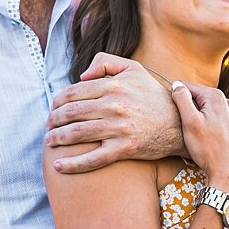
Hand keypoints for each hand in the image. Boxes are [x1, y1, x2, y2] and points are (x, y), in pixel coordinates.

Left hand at [46, 54, 179, 172]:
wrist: (179, 124)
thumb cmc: (154, 96)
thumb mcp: (135, 69)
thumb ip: (107, 62)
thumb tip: (82, 75)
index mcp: (114, 85)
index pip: (73, 92)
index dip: (57, 102)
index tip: (54, 109)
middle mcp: (114, 106)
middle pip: (70, 113)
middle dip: (53, 121)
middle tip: (49, 126)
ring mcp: (118, 128)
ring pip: (76, 134)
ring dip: (56, 138)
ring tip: (50, 141)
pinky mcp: (124, 148)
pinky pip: (92, 159)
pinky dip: (72, 164)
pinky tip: (58, 166)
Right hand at [170, 82, 228, 193]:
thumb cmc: (207, 148)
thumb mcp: (189, 122)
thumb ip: (182, 99)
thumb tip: (177, 85)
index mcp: (216, 97)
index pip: (188, 87)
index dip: (176, 96)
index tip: (168, 109)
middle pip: (201, 98)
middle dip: (190, 107)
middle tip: (182, 124)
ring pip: (211, 110)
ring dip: (201, 116)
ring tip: (195, 132)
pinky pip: (222, 120)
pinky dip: (213, 124)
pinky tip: (209, 137)